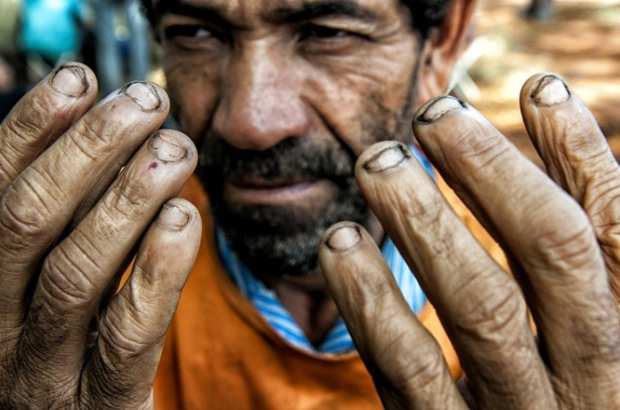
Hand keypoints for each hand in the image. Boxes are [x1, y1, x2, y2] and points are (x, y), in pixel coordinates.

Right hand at [0, 64, 200, 408]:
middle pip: (29, 219)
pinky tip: (185, 218)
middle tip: (146, 103)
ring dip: (128, 197)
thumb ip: (63, 219)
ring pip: (76, 272)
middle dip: (88, 149)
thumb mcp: (51, 280)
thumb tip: (79, 134)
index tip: (81, 78)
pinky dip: (157, 269)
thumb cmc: (74, 346)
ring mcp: (41, 372)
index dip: (32, 128)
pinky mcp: (101, 405)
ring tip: (176, 147)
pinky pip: (126, 334)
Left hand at [319, 73, 619, 408]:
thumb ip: (585, 271)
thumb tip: (570, 165)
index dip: (582, 152)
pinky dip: (371, 299)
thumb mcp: (598, 336)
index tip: (538, 87)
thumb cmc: (573, 405)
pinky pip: (411, 369)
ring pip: (479, 304)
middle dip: (492, 170)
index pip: (618, 231)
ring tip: (376, 161)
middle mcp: (595, 378)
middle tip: (433, 113)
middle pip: (552, 252)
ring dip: (423, 220)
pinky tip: (341, 244)